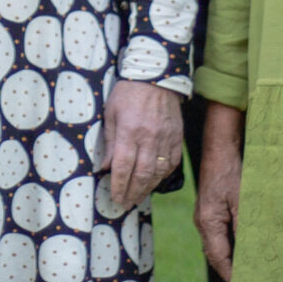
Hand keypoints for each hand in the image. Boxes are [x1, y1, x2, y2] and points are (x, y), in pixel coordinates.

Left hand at [101, 80, 183, 213]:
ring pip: (158, 172)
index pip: (123, 166)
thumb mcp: (111, 114)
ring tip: (138, 197)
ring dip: (147, 188)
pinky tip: (154, 182)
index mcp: (130, 131)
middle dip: (132, 192)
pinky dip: (163, 176)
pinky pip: (171, 163)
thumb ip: (109, 142)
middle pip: (142, 174)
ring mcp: (165, 139)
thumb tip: (106, 167)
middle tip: (125, 204)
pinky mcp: (176, 138)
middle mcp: (149, 138)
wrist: (156, 77)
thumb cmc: (128, 93)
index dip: (119, 186)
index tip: (115, 198)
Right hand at [194, 103, 245, 281]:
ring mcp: (206, 217)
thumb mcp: (242, 199)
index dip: (231, 274)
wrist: (220, 148)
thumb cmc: (230, 171)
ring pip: (218, 246)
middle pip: (216, 255)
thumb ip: (244, 226)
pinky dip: (231, 245)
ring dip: (232, 258)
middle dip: (231, 270)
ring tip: (250, 271)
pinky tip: (245, 248)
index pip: (218, 257)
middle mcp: (203, 223)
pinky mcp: (212, 211)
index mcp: (208, 222)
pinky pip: (220, 235)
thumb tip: (250, 252)